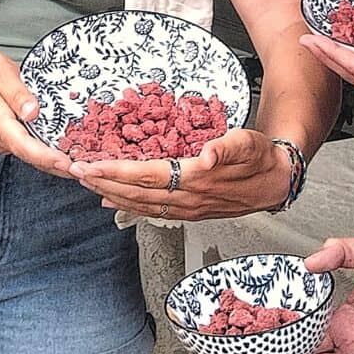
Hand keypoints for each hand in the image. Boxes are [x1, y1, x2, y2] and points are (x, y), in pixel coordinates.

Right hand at [0, 47, 72, 177]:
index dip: (46, 157)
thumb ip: (16, 91)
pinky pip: (25, 149)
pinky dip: (43, 154)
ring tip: (78, 165)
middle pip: (29, 156)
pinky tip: (60, 153)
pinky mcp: (2, 137)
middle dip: (57, 166)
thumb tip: (32, 111)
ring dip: (52, 162)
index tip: (67, 163)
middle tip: (84, 170)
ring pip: (28, 155)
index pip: (23, 145)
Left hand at [70, 126, 287, 221]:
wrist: (278, 181)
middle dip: (103, 183)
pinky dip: (127, 204)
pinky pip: (151, 209)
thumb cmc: (261, 157)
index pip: (147, 176)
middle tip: (75, 172)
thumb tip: (204, 156)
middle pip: (136, 193)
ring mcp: (187, 208)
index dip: (116, 171)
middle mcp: (188, 198)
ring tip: (86, 183)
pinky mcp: (189, 210)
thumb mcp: (248, 143)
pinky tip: (112, 200)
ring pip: (140, 204)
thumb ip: (226, 148)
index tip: (91, 165)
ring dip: (110, 194)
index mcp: (196, 180)